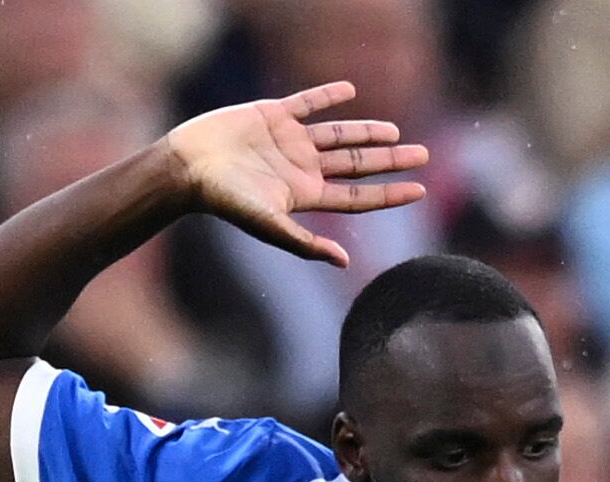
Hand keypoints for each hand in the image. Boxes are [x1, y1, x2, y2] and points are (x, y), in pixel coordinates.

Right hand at [161, 83, 429, 270]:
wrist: (186, 166)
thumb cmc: (224, 200)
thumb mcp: (268, 224)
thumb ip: (305, 243)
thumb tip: (344, 263)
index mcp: (307, 194)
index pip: (359, 196)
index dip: (390, 194)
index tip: (422, 190)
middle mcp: (304, 167)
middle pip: (357, 164)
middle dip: (390, 160)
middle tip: (423, 155)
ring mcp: (289, 141)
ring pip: (338, 134)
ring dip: (366, 131)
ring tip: (395, 131)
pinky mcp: (271, 115)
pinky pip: (306, 103)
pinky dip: (327, 96)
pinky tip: (350, 91)